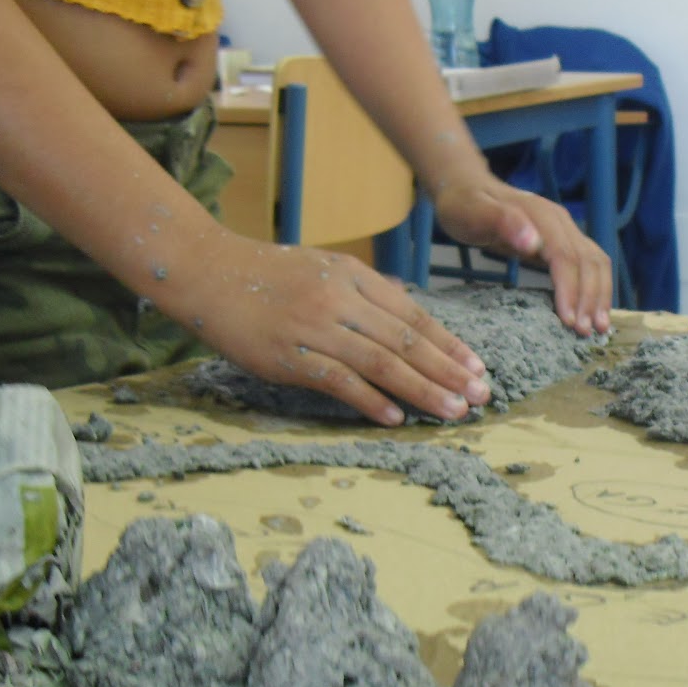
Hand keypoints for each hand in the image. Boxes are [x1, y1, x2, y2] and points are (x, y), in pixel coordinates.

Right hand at [175, 231, 490, 423]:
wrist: (206, 271)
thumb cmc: (268, 275)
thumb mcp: (324, 269)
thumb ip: (365, 295)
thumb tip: (410, 326)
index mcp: (353, 275)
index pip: (413, 314)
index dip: (449, 343)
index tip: (477, 366)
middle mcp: (339, 299)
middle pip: (406, 340)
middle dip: (449, 371)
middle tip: (481, 395)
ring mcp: (313, 327)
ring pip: (381, 363)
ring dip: (422, 390)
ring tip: (453, 410)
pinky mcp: (287, 355)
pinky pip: (338, 381)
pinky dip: (370, 400)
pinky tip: (396, 417)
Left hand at [433, 177, 612, 335]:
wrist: (466, 187)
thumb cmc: (465, 205)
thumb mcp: (474, 212)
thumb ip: (502, 222)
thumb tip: (533, 242)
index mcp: (542, 215)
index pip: (566, 256)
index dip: (571, 290)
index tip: (568, 322)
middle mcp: (560, 221)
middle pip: (589, 261)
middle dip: (591, 299)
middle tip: (586, 333)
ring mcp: (565, 230)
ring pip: (596, 263)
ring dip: (600, 296)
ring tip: (598, 327)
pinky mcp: (564, 241)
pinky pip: (590, 264)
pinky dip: (596, 288)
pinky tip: (592, 310)